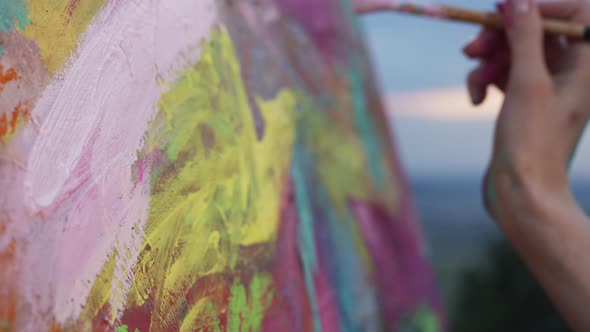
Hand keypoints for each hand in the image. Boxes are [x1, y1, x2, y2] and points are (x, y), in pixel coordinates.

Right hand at [463, 0, 589, 220]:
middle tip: (472, 46)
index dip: (540, 6)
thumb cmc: (532, 142)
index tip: (506, 10)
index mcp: (586, 65)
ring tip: (473, 79)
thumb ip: (524, 37)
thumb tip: (517, 0)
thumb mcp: (527, 83)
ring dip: (487, 61)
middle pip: (535, 31)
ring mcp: (545, 87)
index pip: (574, 12)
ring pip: (513, 53)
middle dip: (501, 36)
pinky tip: (475, 98)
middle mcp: (570, 72)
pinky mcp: (523, 102)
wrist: (523, 193)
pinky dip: (486, 81)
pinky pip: (503, 75)